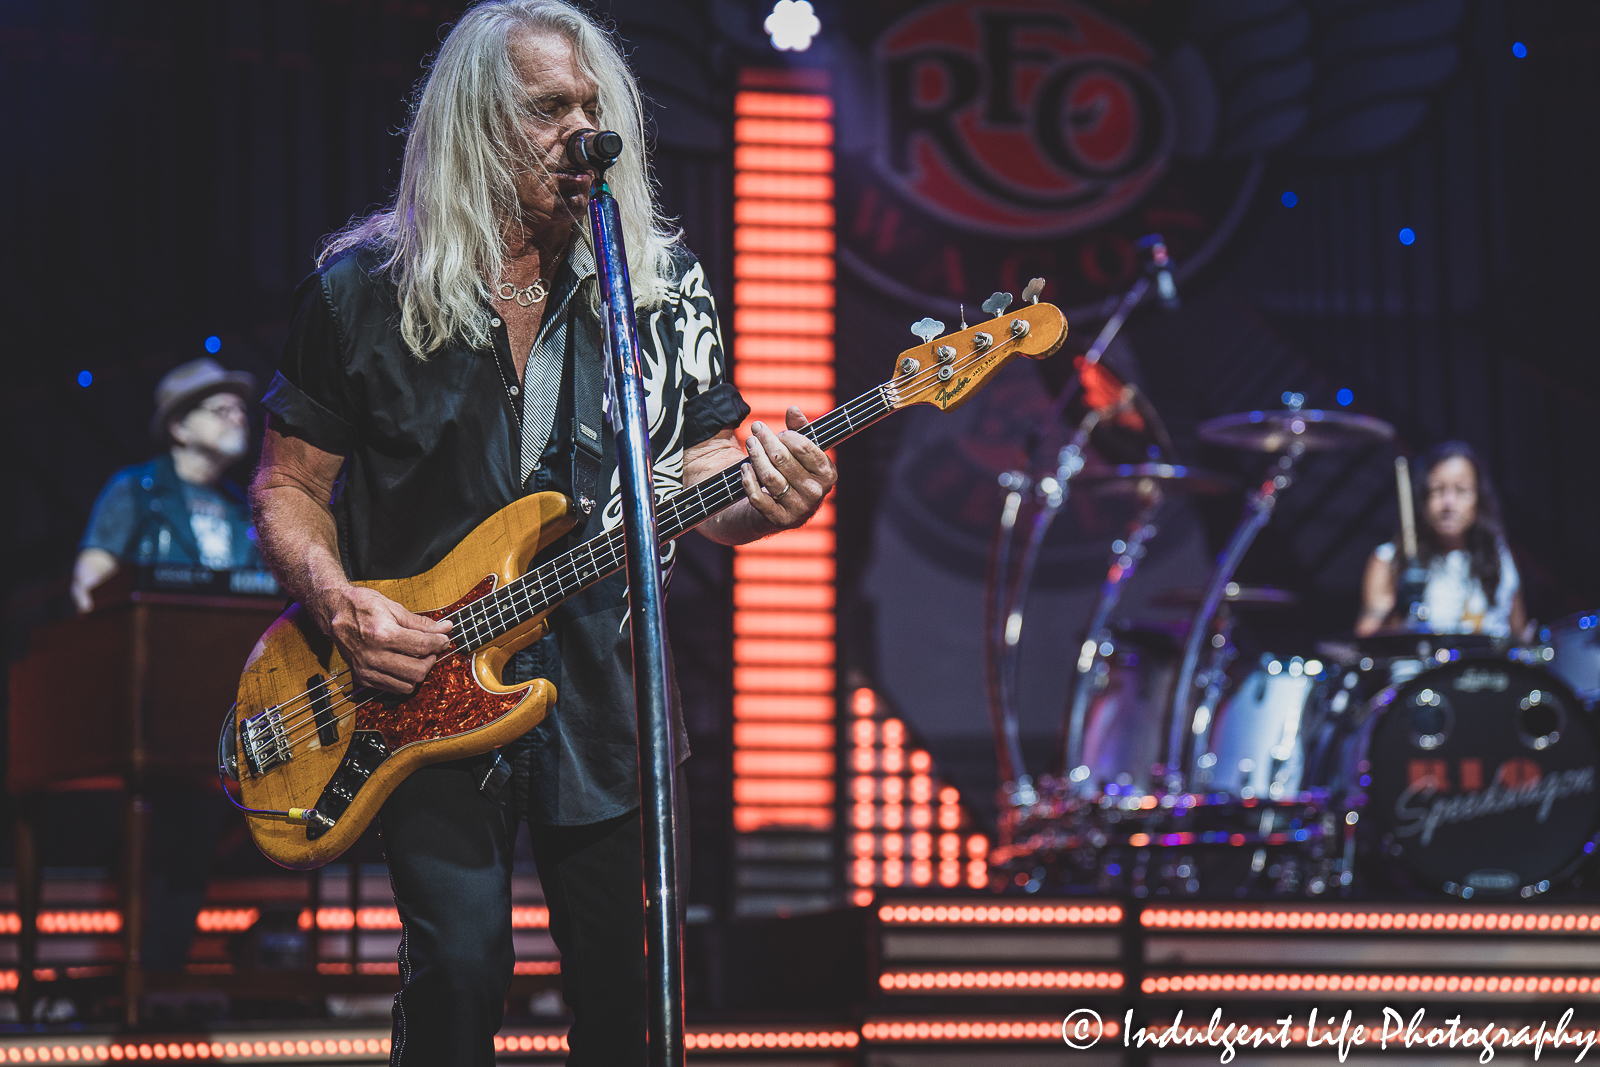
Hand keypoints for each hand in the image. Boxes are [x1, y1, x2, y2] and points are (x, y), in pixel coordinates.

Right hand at [315, 585, 452, 693]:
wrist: (333, 612)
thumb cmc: (362, 605)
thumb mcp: (394, 607)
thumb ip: (421, 622)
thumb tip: (444, 628)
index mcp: (382, 634)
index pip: (422, 646)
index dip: (440, 642)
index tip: (444, 638)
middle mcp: (373, 656)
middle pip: (417, 670)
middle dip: (431, 659)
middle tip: (432, 648)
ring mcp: (366, 669)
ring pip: (407, 685)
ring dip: (418, 672)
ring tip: (418, 657)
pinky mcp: (362, 678)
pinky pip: (392, 688)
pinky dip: (403, 679)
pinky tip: (404, 664)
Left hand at [739, 406, 835, 529]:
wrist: (787, 509)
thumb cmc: (796, 472)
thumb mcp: (803, 452)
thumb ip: (800, 429)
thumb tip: (793, 410)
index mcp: (827, 473)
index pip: (803, 447)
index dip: (786, 435)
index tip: (779, 432)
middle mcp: (815, 492)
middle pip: (782, 459)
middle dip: (766, 440)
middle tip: (756, 428)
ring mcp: (797, 508)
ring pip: (769, 476)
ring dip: (755, 456)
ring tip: (750, 443)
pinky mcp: (779, 520)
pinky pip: (759, 498)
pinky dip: (748, 480)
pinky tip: (745, 467)